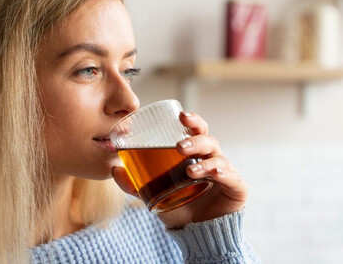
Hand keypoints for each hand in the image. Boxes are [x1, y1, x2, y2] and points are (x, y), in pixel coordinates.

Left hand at [112, 111, 247, 228]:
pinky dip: (220, 172)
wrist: (196, 234)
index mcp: (194, 155)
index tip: (181, 115)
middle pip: (208, 139)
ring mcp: (225, 172)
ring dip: (202, 159)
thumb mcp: (154, 195)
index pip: (196, 132)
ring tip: (188, 170)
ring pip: (217, 156)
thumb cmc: (178, 208)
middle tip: (180, 145)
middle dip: (196, 137)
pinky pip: (231, 175)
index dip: (192, 121)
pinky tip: (210, 173)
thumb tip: (114, 169)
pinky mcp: (236, 187)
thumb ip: (135, 184)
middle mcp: (211, 159)